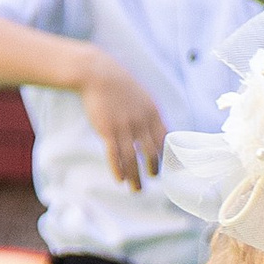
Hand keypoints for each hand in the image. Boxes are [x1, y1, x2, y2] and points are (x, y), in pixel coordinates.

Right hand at [79, 52, 168, 187]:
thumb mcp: (141, 97)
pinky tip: (120, 179)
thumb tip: (154, 132)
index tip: (165, 165)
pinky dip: (118, 170)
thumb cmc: (118, 85)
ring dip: (135, 177)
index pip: (164, 140)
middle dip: (152, 169)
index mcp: (152, 113)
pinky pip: (115, 155)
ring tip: (136, 189)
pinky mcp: (108, 131)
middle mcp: (141, 122)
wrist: (98, 74)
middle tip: (151, 178)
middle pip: (151, 152)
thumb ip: (149, 115)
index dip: (165, 155)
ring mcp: (125, 127)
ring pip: (132, 159)